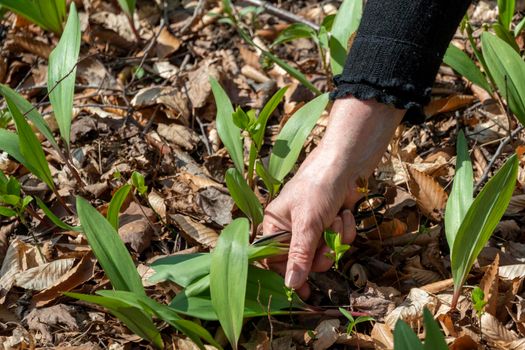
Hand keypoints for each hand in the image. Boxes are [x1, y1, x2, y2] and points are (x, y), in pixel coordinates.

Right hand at [262, 96, 404, 297]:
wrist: (346, 165)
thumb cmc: (317, 187)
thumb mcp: (307, 223)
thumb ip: (299, 255)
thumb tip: (290, 284)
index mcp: (275, 224)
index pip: (274, 258)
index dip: (287, 274)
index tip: (303, 292)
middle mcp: (291, 227)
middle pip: (303, 260)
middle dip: (320, 253)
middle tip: (326, 245)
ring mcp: (313, 226)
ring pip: (324, 252)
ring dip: (335, 238)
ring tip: (336, 220)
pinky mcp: (331, 224)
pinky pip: (339, 241)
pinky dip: (344, 229)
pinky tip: (343, 213)